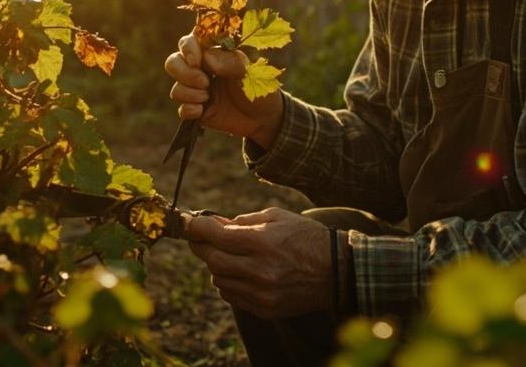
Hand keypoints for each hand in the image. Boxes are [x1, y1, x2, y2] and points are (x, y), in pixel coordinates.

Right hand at [164, 32, 283, 147]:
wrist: (263, 118)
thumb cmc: (258, 87)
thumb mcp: (250, 73)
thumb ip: (231, 62)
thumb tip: (207, 58)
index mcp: (212, 54)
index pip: (188, 42)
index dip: (187, 49)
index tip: (197, 61)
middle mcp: (200, 70)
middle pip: (173, 63)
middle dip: (184, 73)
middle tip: (205, 82)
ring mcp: (196, 90)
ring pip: (176, 89)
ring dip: (190, 93)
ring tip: (209, 97)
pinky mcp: (196, 110)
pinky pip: (181, 109)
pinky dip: (189, 110)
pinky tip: (202, 111)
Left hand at [185, 207, 330, 319]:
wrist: (337, 272)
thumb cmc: (307, 237)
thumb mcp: (278, 217)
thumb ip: (244, 220)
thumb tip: (217, 224)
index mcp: (263, 242)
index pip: (216, 236)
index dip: (196, 228)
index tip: (188, 222)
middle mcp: (259, 269)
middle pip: (212, 259)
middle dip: (201, 245)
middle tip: (200, 237)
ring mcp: (261, 292)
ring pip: (218, 279)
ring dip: (216, 265)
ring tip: (229, 254)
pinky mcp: (264, 308)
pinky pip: (231, 295)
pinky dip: (227, 282)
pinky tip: (239, 272)